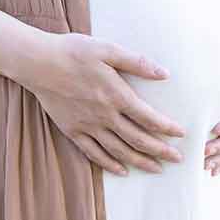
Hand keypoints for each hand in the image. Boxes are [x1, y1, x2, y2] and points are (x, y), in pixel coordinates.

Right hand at [17, 31, 186, 175]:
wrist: (38, 62)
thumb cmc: (74, 51)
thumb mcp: (108, 49)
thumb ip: (137, 62)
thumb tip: (165, 73)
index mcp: (116, 95)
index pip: (149, 118)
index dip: (167, 128)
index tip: (181, 134)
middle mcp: (104, 115)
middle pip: (138, 139)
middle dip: (161, 151)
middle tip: (178, 159)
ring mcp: (88, 126)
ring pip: (119, 151)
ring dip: (140, 161)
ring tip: (157, 169)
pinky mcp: (72, 131)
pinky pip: (94, 153)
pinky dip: (110, 164)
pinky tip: (122, 170)